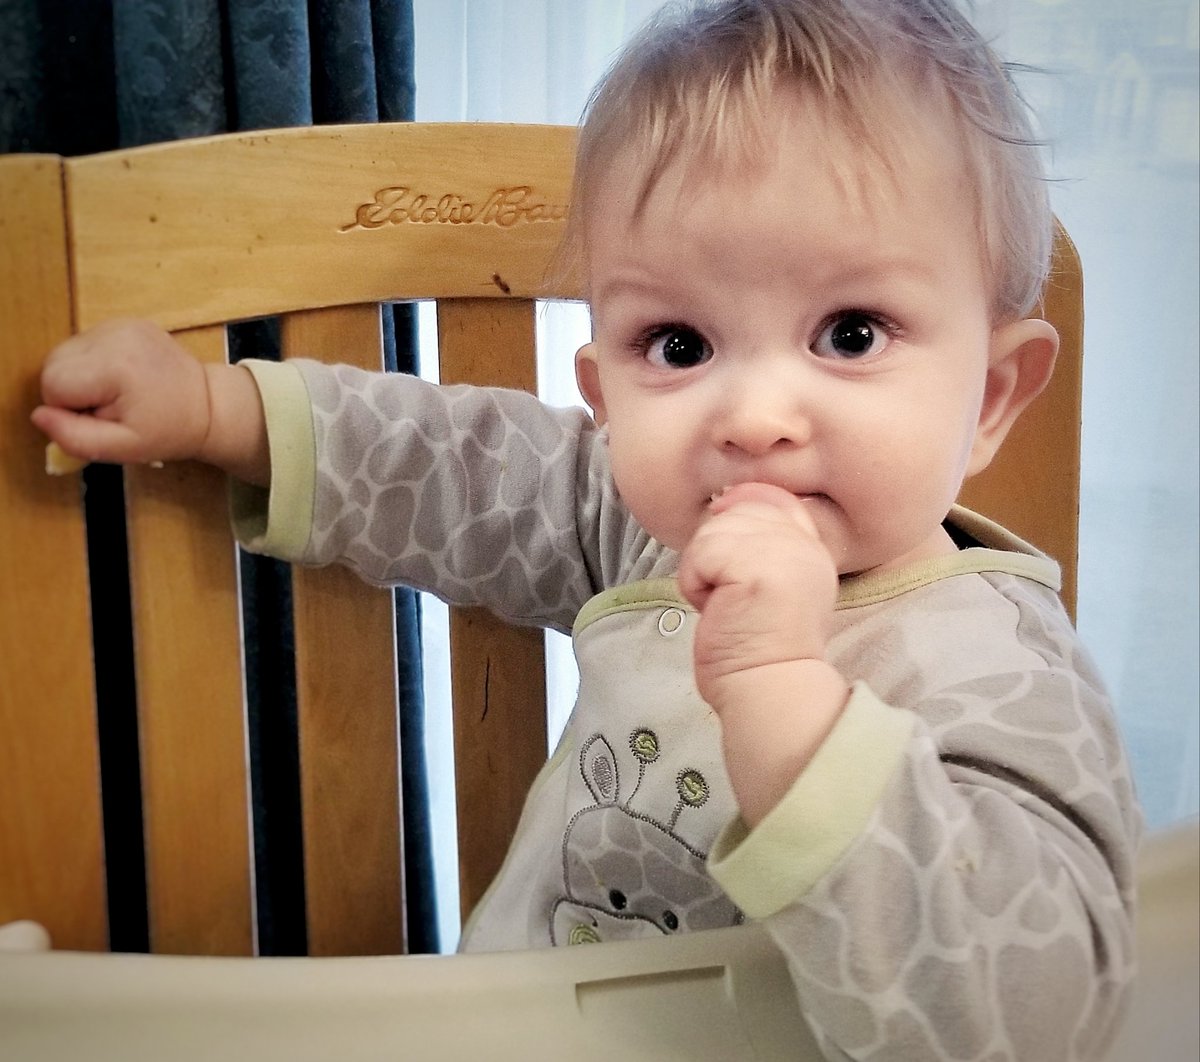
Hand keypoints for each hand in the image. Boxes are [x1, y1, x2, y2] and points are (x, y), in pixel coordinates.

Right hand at [30, 318, 268, 484]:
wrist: (208, 405)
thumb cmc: (168, 431)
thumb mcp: (123, 448)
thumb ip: (76, 437)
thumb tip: (39, 416)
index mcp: (115, 365)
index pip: (53, 384)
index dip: (68, 410)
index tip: (102, 418)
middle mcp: (115, 335)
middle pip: (54, 364)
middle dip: (72, 392)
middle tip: (110, 408)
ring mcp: (121, 323)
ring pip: (66, 353)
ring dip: (82, 378)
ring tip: (118, 393)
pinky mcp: (125, 321)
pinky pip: (85, 345)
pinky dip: (93, 364)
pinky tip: (122, 378)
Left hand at [677, 482, 847, 824]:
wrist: (768, 689)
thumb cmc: (757, 648)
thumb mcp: (769, 583)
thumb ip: (757, 542)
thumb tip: (725, 500)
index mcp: (810, 546)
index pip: (768, 498)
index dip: (738, 524)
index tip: (735, 572)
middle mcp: (803, 542)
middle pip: (734, 510)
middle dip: (715, 553)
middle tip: (730, 596)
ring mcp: (782, 551)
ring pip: (713, 531)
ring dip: (703, 571)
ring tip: (725, 603)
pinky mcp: (755, 567)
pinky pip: (700, 555)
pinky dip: (696, 584)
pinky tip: (717, 609)